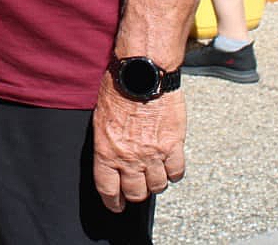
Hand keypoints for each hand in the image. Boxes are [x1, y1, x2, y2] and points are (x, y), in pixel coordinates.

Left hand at [91, 76, 186, 213]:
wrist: (142, 72)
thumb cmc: (118, 87)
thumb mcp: (101, 117)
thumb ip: (106, 142)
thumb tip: (111, 157)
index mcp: (106, 151)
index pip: (108, 189)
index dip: (113, 202)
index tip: (116, 204)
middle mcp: (129, 158)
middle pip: (135, 193)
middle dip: (135, 193)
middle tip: (137, 188)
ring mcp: (152, 154)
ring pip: (157, 186)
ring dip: (155, 183)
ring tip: (154, 175)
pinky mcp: (173, 145)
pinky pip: (176, 172)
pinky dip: (174, 173)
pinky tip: (170, 166)